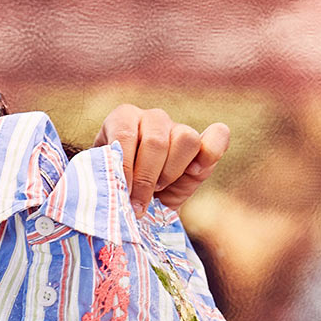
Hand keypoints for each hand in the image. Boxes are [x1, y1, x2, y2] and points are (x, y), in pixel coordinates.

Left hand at [93, 105, 229, 216]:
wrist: (137, 201)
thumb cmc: (115, 189)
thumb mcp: (103, 181)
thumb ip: (104, 178)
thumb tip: (105, 187)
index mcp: (122, 119)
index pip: (125, 135)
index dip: (126, 168)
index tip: (123, 194)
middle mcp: (151, 118)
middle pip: (156, 141)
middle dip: (147, 179)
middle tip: (139, 202)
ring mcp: (177, 128)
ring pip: (185, 138)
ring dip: (171, 171)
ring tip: (159, 188)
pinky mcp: (203, 142)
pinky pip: (218, 136)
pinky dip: (210, 153)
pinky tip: (193, 172)